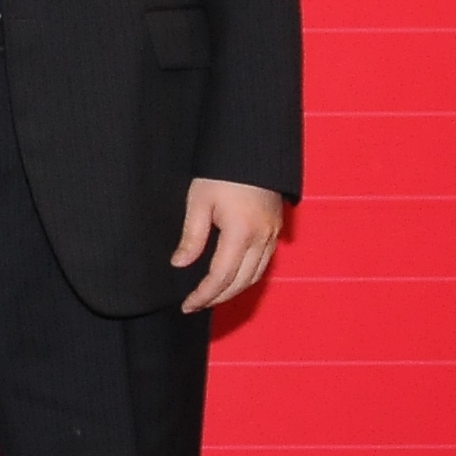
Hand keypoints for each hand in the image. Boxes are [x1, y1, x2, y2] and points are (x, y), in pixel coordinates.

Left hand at [172, 177, 286, 313]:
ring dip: (234, 290)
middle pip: (241, 282)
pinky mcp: (275, 228)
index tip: (187, 305)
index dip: (204, 295)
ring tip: (211, 296)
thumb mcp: (199, 202)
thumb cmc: (220, 172)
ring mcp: (272, 234)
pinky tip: (231, 277)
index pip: (221, 277)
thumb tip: (180, 264)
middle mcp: (262, 238)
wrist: (252, 150)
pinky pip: (263, 262)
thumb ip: (192, 237)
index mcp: (241, 233)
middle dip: (218, 297)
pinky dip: (247, 276)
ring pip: (256, 275)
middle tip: (196, 305)